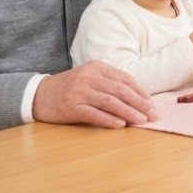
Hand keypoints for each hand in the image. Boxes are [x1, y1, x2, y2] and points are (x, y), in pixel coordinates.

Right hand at [33, 61, 155, 127]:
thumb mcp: (90, 78)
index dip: (141, 92)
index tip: (151, 104)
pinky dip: (109, 119)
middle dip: (140, 103)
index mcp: (97, 67)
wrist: (39, 95)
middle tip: (153, 114)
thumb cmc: (70, 88)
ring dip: (129, 112)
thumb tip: (138, 98)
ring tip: (142, 121)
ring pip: (110, 102)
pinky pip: (94, 113)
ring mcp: (79, 92)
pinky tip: (120, 125)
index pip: (125, 79)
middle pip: (120, 90)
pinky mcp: (71, 107)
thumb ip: (110, 83)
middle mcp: (89, 77)